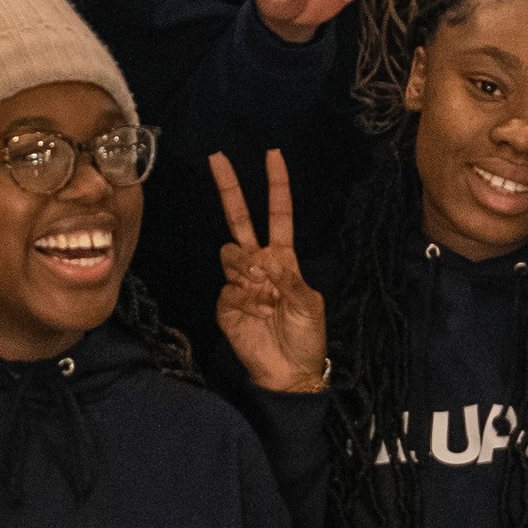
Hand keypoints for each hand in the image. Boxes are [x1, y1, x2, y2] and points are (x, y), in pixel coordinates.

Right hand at [208, 157, 327, 394]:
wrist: (288, 372)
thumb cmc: (306, 337)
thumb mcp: (310, 304)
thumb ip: (289, 279)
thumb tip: (261, 261)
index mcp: (284, 259)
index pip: (278, 214)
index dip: (276, 186)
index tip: (273, 155)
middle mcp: (259, 264)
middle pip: (240, 219)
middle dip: (230, 188)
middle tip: (218, 157)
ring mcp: (239, 282)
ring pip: (231, 254)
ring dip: (248, 270)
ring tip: (264, 296)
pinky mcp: (225, 302)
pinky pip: (229, 286)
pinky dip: (244, 298)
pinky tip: (256, 313)